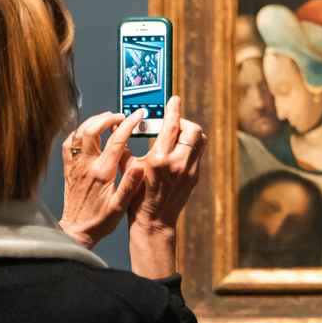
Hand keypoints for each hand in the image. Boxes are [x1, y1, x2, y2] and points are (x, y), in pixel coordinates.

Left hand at [59, 110, 145, 247]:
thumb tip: (140, 166)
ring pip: (78, 133)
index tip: (138, 116)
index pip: (117, 140)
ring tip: (106, 119)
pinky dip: (77, 133)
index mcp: (102, 173)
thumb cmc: (99, 221)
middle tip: (120, 116)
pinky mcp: (68, 169)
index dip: (129, 124)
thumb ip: (130, 185)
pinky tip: (87, 133)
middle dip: (107, 118)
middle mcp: (86, 166)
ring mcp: (75, 166)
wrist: (76, 231)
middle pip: (92, 130)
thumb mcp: (120, 206)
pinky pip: (68, 144)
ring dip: (92, 122)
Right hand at [124, 95, 205, 236]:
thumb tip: (121, 127)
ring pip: (200, 140)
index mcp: (159, 160)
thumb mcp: (129, 169)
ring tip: (177, 135)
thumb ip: (126, 147)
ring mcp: (189, 171)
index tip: (174, 99)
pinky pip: (198, 153)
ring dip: (190, 133)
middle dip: (184, 121)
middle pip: (193, 129)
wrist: (154, 223)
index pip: (172, 126)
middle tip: (173, 123)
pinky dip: (191, 146)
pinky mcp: (194, 177)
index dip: (174, 109)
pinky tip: (178, 149)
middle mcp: (178, 163)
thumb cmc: (137, 198)